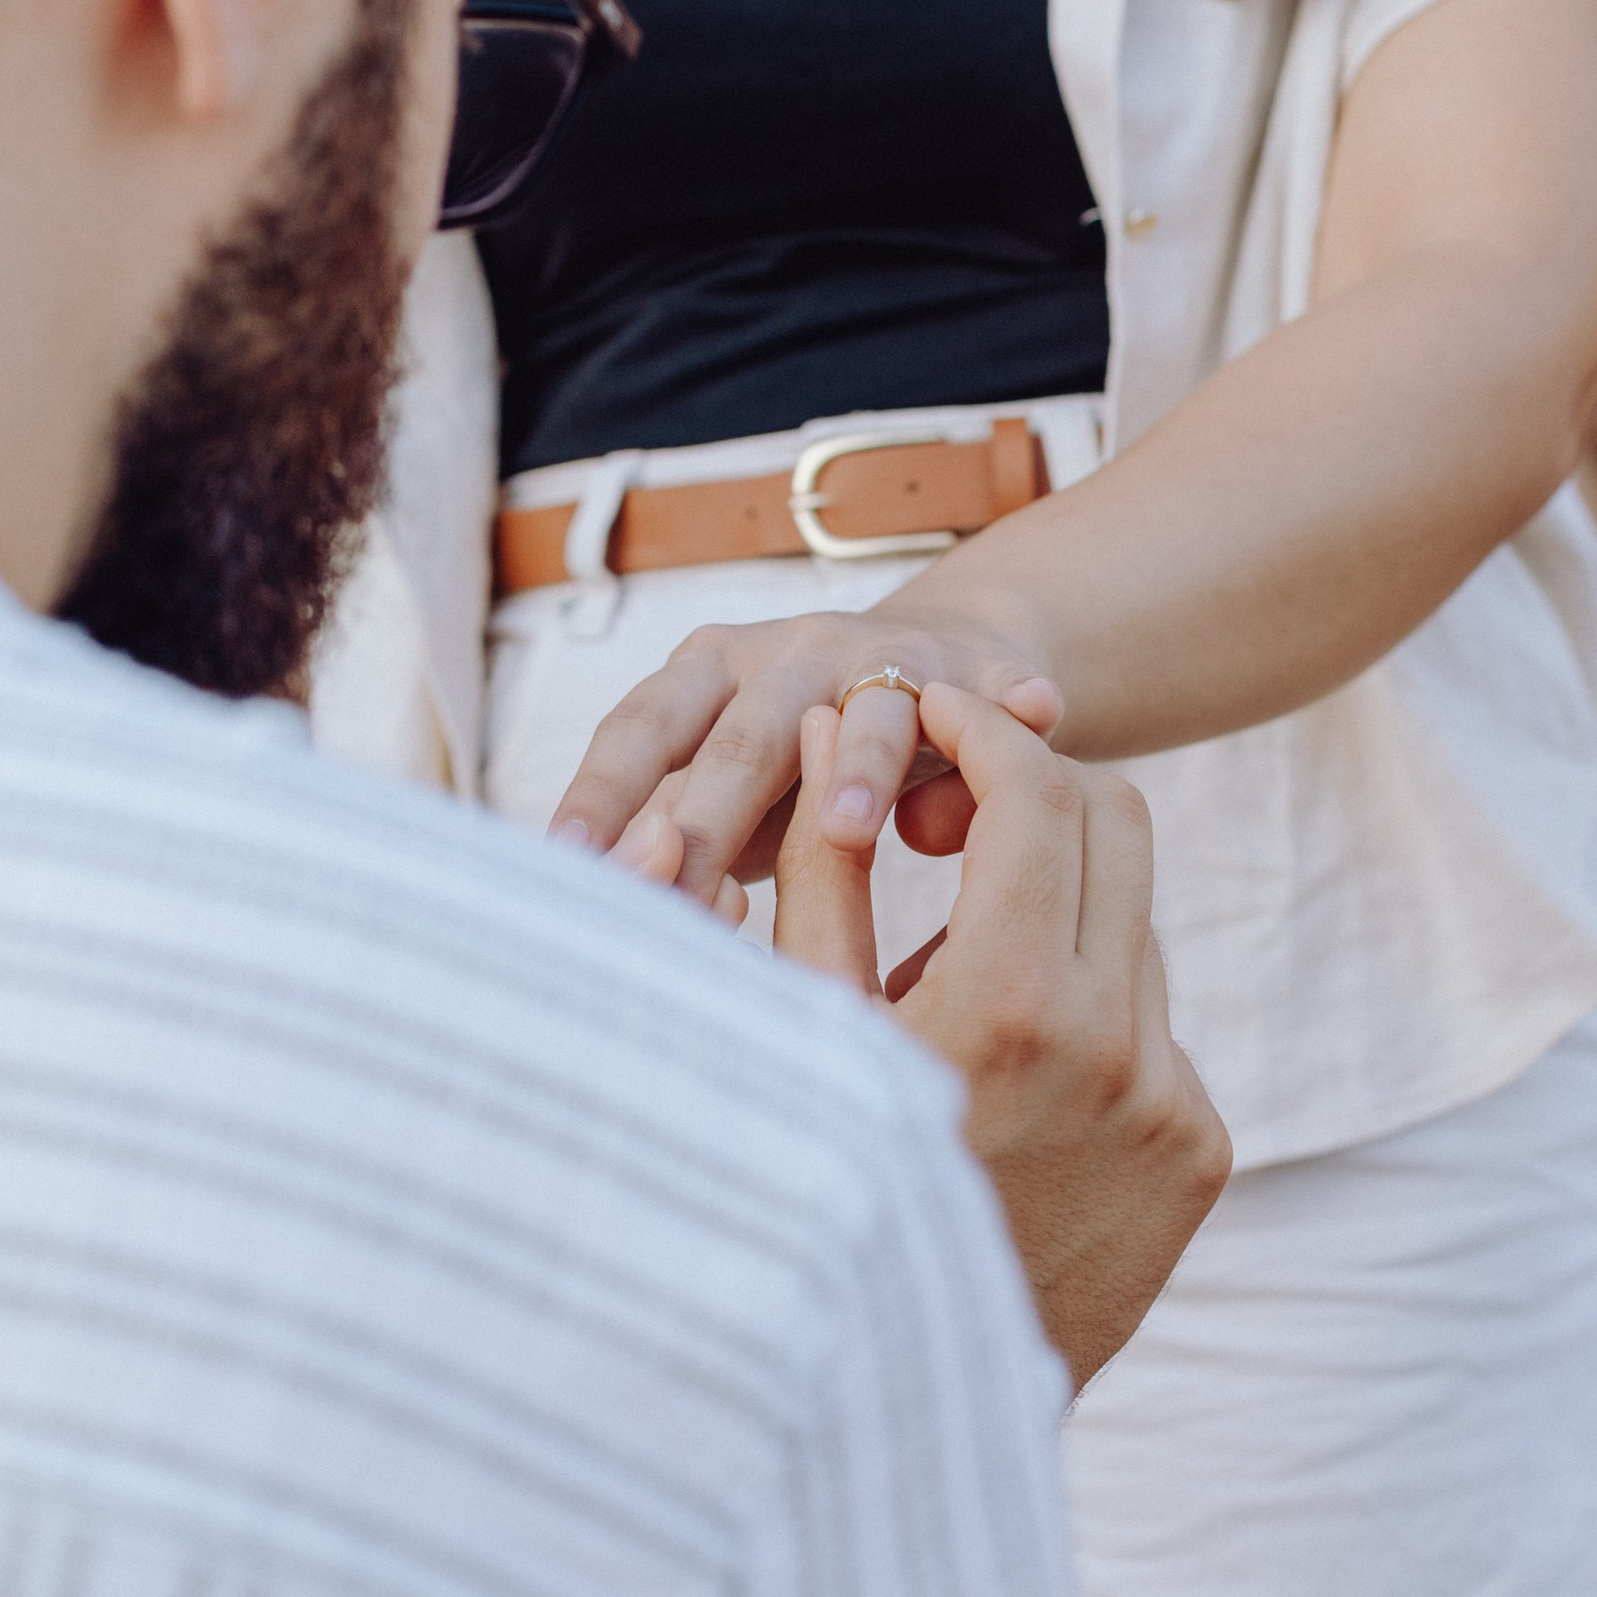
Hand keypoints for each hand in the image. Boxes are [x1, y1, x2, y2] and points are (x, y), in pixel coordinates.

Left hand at [551, 609, 1061, 914]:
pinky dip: (1006, 703)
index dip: (601, 793)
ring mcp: (880, 657)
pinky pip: (990, 690)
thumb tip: (626, 939)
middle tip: (673, 886)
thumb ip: (683, 851)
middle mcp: (783, 657)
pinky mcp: (969, 668)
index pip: (639, 733)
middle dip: (708, 814)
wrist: (934, 663)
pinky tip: (1034, 714)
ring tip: (848, 830)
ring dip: (858, 765)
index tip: (561, 861)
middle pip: (741, 736)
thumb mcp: (733, 798)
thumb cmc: (802, 764)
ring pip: (866, 708)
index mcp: (705, 681)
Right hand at [774, 684, 1231, 1392]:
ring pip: (1134, 922)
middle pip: (1115, 824)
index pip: (1037, 793)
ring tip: (955, 983)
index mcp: (1013, 1006)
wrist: (912, 1405)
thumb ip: (820, 872)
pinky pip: (1151, 1022)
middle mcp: (1116, 1048)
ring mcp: (1171, 1103)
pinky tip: (1008, 1073)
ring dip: (1054, 908)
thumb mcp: (808, 1034)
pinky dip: (1084, 1006)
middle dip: (1033, 787)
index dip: (981, 731)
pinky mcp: (1200, 1153)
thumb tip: (824, 731)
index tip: (931, 711)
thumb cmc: (825, 1199)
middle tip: (950, 799)